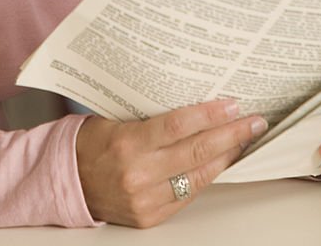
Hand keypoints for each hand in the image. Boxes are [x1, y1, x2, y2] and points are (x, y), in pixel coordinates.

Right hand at [75, 98, 266, 226]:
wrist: (67, 180)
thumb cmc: (91, 143)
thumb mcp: (118, 119)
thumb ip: (154, 118)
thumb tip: (195, 107)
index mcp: (128, 142)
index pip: (179, 125)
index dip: (211, 114)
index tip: (233, 104)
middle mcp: (139, 173)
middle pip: (197, 150)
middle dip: (231, 134)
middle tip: (253, 121)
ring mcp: (146, 199)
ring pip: (199, 175)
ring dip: (225, 156)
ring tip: (242, 140)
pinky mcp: (150, 216)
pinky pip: (188, 195)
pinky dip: (206, 177)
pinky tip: (218, 163)